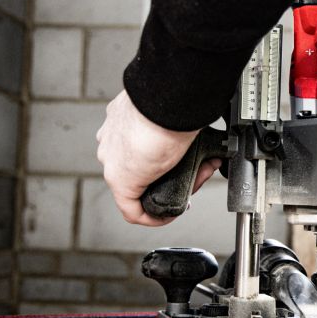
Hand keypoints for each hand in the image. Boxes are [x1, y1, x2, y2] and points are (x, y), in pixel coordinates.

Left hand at [96, 90, 221, 225]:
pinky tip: (169, 215)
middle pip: (140, 168)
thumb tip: (205, 132)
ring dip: (165, 192)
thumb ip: (182, 121)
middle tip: (193, 177)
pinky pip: (132, 209)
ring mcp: (112, 160)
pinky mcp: (119, 180)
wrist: (167, 101)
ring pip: (139, 185)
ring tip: (188, 192)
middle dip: (168, 176)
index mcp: (122, 121)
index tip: (181, 163)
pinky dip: (151, 217)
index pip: (138, 147)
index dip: (161, 159)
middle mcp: (111, 141)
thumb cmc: (174, 100)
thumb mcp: (174, 111)